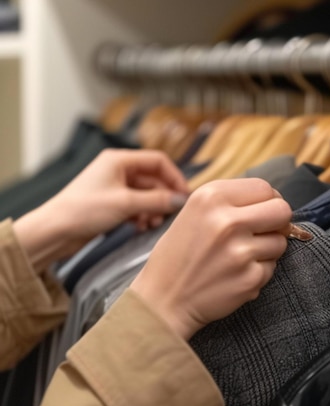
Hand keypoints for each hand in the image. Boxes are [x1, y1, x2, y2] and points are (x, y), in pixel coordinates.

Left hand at [13, 149, 188, 272]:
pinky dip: (142, 216)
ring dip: (153, 209)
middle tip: (169, 215)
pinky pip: (136, 206)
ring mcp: (114, 187)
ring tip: (152, 224)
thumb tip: (181, 200)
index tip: (184, 196)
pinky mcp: (111, 204)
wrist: (55, 231)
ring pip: (146, 195)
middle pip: (153, 179)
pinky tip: (140, 227)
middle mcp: (118, 170)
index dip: (175, 177)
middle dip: (163, 198)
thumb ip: (157, 201)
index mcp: (119, 160)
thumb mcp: (126, 204)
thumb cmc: (85, 210)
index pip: (158, 161)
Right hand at [129, 178, 295, 339]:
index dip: (268, 200)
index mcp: (211, 197)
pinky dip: (259, 272)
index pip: (264, 188)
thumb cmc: (179, 256)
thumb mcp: (194, 213)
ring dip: (268, 249)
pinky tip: (236, 275)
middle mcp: (227, 221)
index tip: (263, 212)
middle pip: (282, 210)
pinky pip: (271, 267)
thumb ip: (231, 202)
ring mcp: (241, 252)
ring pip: (280, 241)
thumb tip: (273, 200)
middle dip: (278, 222)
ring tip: (241, 257)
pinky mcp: (250, 278)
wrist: (164, 300)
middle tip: (265, 232)